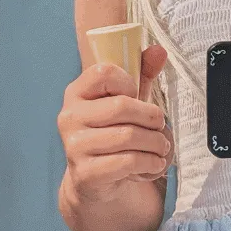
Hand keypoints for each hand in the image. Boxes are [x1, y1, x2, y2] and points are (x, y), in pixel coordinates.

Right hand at [57, 45, 173, 203]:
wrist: (95, 179)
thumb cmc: (113, 132)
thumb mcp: (127, 101)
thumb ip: (141, 74)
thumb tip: (159, 50)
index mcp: (77, 93)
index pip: (105, 73)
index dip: (130, 82)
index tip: (137, 96)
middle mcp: (70, 117)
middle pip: (123, 107)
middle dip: (153, 118)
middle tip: (160, 127)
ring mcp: (74, 146)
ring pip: (129, 136)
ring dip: (156, 143)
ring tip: (161, 147)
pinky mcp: (86, 173)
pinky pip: (128, 162)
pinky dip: (150, 163)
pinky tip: (153, 163)